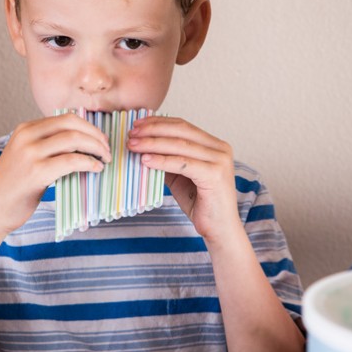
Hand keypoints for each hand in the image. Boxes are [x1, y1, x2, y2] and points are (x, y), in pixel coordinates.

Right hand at [0, 113, 110, 236]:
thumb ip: (46, 146)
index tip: (101, 140)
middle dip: (96, 135)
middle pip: (72, 124)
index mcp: (25, 129)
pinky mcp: (37, 172)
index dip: (88, 127)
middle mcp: (27, 136)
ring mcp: (31, 153)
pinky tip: (96, 169)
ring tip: (104, 160)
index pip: (65, 118)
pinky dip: (89, 163)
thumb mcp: (25, 157)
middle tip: (107, 150)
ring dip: (96, 148)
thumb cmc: (12, 188)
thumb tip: (80, 143)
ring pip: (74, 139)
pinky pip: (72, 160)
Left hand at [127, 116, 239, 243]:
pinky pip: (182, 163)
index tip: (137, 124)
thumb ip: (167, 160)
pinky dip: (162, 160)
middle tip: (131, 134)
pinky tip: (145, 160)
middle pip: (181, 131)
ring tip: (133, 146)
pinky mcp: (215, 175)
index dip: (158, 123)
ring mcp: (220, 161)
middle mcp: (220, 149)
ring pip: (180, 145)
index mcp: (214, 145)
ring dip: (153, 144)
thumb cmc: (200, 204)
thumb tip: (142, 147)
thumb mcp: (180, 177)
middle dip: (153, 130)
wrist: (219, 229)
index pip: (183, 126)